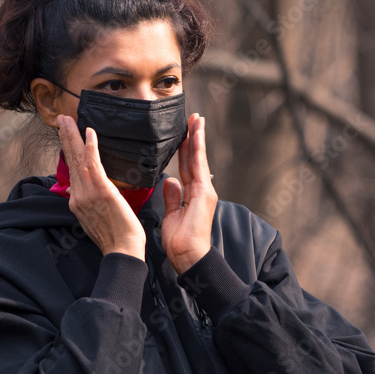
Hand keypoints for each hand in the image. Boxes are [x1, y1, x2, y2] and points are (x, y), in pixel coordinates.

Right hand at [57, 115, 145, 259]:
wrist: (122, 251)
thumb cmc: (115, 236)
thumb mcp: (93, 218)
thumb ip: (85, 202)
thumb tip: (74, 190)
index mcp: (77, 201)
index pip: (71, 170)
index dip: (67, 150)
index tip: (65, 134)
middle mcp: (78, 196)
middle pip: (70, 161)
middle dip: (65, 137)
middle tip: (61, 119)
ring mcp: (88, 193)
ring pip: (78, 159)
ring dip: (73, 136)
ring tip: (68, 120)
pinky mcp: (102, 191)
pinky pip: (94, 165)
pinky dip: (90, 147)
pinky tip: (89, 133)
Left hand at [162, 113, 216, 273]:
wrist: (189, 255)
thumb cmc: (180, 241)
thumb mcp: (171, 215)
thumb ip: (172, 197)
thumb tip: (169, 181)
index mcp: (192, 194)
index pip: (187, 166)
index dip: (184, 149)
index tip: (184, 132)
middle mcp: (201, 189)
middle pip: (195, 158)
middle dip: (194, 137)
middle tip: (194, 117)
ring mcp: (205, 190)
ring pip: (199, 157)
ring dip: (197, 137)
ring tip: (196, 119)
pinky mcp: (204, 192)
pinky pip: (198, 165)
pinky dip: (197, 148)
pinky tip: (195, 134)